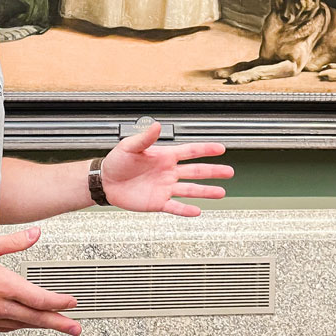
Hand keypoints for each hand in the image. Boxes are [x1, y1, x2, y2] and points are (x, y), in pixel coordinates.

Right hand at [0, 229, 81, 335]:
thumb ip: (14, 242)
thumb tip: (35, 234)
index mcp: (4, 286)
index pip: (39, 299)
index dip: (59, 302)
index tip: (72, 302)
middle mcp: (0, 306)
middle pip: (37, 319)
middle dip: (60, 324)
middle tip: (76, 328)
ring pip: (23, 326)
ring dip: (42, 326)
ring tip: (57, 326)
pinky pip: (8, 329)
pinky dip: (22, 326)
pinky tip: (27, 323)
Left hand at [99, 121, 232, 216]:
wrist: (106, 182)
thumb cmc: (117, 162)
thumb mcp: (130, 146)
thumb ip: (145, 138)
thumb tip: (156, 125)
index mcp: (164, 156)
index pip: (190, 151)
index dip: (205, 150)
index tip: (220, 148)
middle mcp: (168, 172)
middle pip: (196, 171)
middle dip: (213, 172)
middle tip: (229, 172)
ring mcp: (165, 188)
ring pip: (190, 190)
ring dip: (206, 191)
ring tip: (221, 193)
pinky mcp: (158, 202)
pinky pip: (175, 207)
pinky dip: (186, 210)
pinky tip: (197, 211)